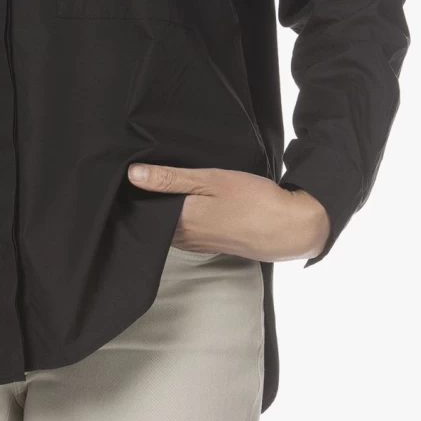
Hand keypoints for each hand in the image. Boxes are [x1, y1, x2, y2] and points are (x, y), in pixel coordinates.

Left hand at [127, 163, 329, 261]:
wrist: (289, 229)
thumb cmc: (253, 201)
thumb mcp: (211, 180)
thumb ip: (171, 178)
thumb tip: (132, 174)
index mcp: (180, 220)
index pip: (143, 208)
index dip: (135, 192)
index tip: (130, 174)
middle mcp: (183, 237)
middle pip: (153, 219)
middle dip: (147, 201)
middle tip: (145, 176)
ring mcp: (195, 244)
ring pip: (167, 226)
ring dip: (164, 210)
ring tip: (164, 188)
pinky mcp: (208, 246)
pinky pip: (182, 232)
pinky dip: (178, 218)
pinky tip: (186, 204)